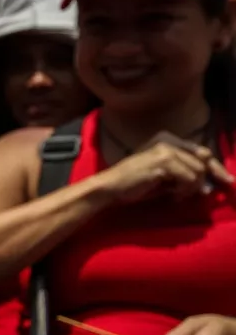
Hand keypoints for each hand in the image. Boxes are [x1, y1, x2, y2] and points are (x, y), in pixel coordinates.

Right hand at [98, 132, 233, 204]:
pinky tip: (173, 195)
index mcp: (166, 139)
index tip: (225, 180)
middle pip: (203, 158)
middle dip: (208, 177)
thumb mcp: (162, 176)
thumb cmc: (133, 184)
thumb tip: (208, 186)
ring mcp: (166, 149)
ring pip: (198, 170)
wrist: (110, 187)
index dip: (214, 166)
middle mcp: (168, 140)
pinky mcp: (164, 162)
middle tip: (207, 192)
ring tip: (177, 195)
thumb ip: (183, 175)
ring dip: (192, 187)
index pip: (200, 151)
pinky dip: (185, 189)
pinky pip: (189, 177)